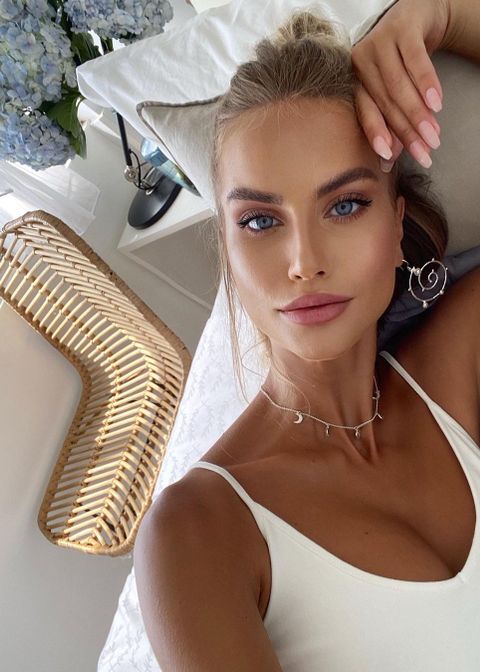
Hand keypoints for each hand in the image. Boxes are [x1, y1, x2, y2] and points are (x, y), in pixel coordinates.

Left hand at [351, 0, 450, 171]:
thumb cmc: (402, 62)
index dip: (377, 136)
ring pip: (399, 86)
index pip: (366, 113)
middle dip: (406, 132)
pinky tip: (436, 104)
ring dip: (418, 114)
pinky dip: (427, 84)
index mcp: (355, 80)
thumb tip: (390, 160)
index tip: (389, 159)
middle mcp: (362, 62)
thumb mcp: (394, 90)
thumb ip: (392, 121)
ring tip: (434, 135)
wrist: (417, 17)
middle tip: (424, 153)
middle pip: (386, 103)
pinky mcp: (402, 29)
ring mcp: (380, 43)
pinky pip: (415, 61)